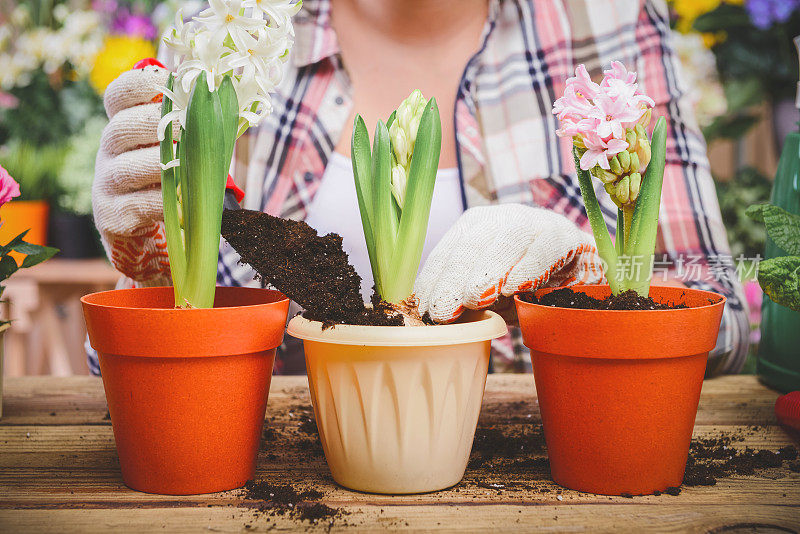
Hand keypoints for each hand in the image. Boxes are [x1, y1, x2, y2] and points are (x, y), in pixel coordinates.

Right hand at [93, 59, 174, 282]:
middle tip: (188, 125)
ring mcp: (107, 183)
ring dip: (163, 163)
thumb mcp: (175, 149)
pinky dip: (167, 202)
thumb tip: (227, 99)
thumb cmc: (169, 180)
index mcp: (123, 125)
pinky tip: (185, 202)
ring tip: (187, 163)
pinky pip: (142, 204)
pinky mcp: (114, 215)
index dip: (138, 83)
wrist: (143, 232)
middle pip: (123, 127)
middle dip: (158, 122)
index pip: (118, 94)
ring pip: (130, 167)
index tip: (166, 80)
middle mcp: (108, 150)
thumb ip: (191, 126)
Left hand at [414, 204, 603, 322]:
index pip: (448, 252)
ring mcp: (534, 222)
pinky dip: (529, 267)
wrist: (580, 277)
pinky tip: (515, 287)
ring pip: (506, 240)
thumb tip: (434, 319)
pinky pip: (545, 246)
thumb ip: (464, 304)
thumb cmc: (524, 289)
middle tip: (443, 311)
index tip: (424, 310)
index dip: (434, 281)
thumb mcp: (489, 299)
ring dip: (487, 270)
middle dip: (453, 279)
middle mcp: (501, 219)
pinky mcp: (565, 234)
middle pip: (471, 244)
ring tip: (473, 299)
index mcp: (475, 228)